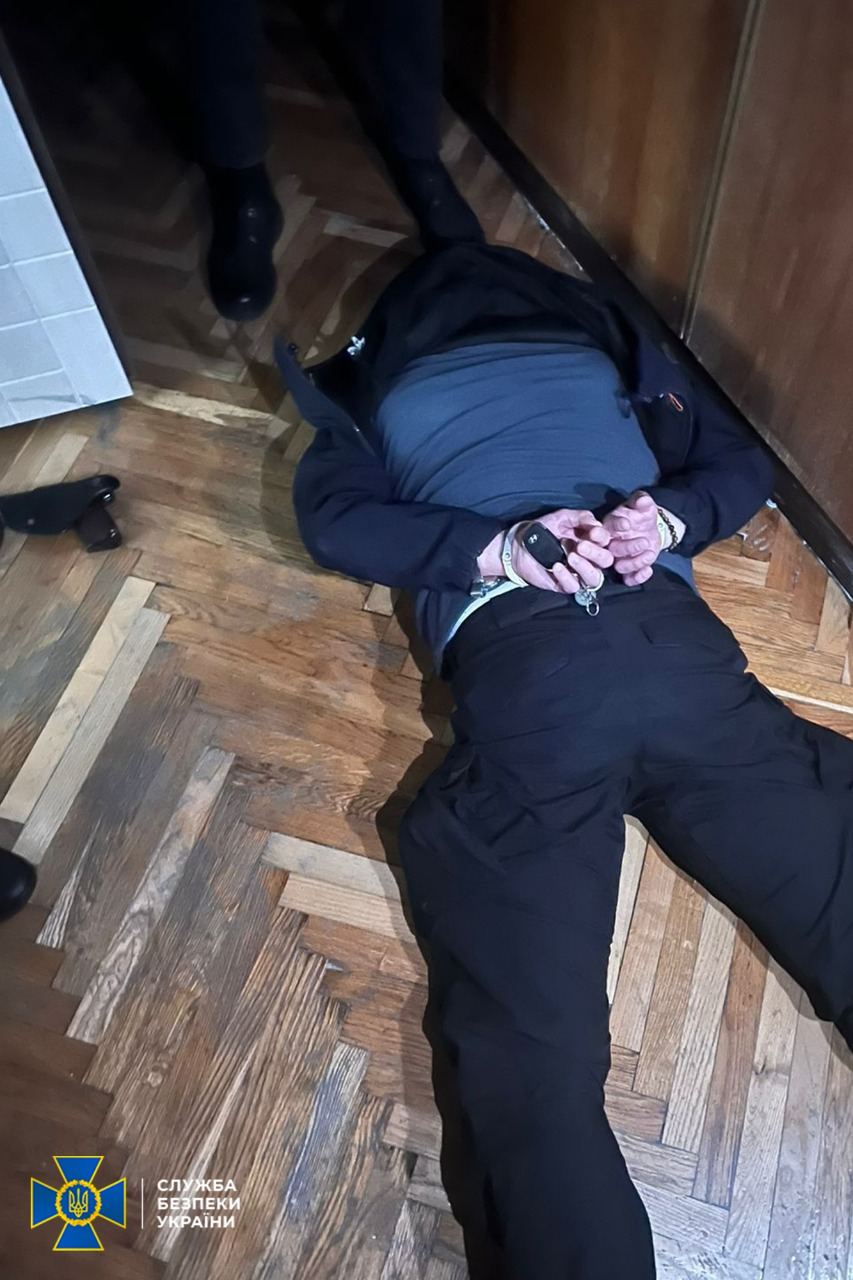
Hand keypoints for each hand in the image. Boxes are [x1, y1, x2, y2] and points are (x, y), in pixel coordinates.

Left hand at [478, 508, 612, 593]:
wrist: (518, 545)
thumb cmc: (542, 530)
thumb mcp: (561, 517)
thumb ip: (580, 517)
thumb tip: (597, 524)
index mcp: (591, 541)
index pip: (607, 542)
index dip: (604, 537)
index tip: (594, 532)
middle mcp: (588, 558)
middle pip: (605, 561)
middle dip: (596, 552)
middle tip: (581, 546)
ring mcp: (576, 573)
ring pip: (594, 578)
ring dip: (586, 566)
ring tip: (572, 556)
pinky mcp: (563, 584)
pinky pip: (573, 586)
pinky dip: (567, 576)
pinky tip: (557, 566)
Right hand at [602, 491, 661, 585]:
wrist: (650, 529)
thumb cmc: (641, 516)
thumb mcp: (643, 506)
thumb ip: (642, 501)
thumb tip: (643, 500)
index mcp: (609, 527)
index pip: (606, 527)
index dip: (615, 526)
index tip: (626, 524)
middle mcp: (610, 545)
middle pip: (612, 550)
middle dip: (628, 547)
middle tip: (644, 541)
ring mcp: (618, 559)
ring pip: (620, 566)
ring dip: (635, 562)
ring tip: (650, 552)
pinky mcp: (628, 571)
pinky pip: (628, 579)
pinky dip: (638, 577)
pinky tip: (648, 570)